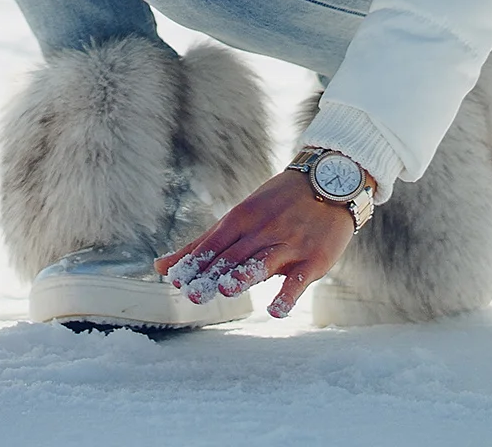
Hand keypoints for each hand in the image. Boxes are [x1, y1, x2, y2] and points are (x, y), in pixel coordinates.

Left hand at [154, 169, 359, 319]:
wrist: (329, 182)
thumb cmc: (278, 203)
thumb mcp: (241, 216)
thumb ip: (204, 244)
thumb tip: (161, 266)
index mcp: (242, 218)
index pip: (213, 242)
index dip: (195, 260)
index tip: (176, 279)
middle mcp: (263, 230)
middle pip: (234, 255)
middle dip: (212, 274)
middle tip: (191, 294)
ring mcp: (289, 244)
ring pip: (263, 261)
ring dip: (245, 275)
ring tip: (226, 289)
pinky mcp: (314, 259)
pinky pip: (299, 280)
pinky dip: (287, 295)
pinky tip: (275, 310)